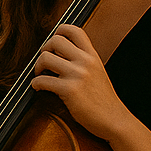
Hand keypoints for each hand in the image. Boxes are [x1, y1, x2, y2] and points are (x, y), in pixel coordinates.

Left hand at [28, 24, 130, 140]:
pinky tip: (39, 88)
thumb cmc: (103, 99)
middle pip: (55, 40)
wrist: (115, 120)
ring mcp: (78, 75)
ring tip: (40, 75)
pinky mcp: (70, 90)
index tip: (52, 45)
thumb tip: (58, 52)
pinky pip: (42, 80)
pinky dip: (35, 84)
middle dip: (44, 50)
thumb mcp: (97, 72)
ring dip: (36, 67)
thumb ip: (82, 61)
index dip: (59, 32)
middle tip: (44, 63)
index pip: (74, 30)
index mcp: (93, 56)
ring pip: (45, 58)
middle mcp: (86, 62)